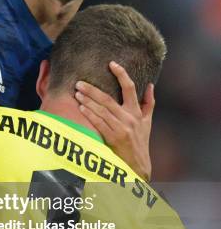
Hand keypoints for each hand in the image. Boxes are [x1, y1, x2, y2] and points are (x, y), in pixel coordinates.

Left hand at [74, 61, 153, 179]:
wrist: (138, 165)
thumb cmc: (141, 141)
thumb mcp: (148, 122)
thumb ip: (149, 103)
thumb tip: (150, 85)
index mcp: (137, 112)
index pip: (130, 88)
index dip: (121, 74)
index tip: (111, 63)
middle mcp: (129, 118)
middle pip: (108, 99)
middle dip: (92, 89)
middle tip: (79, 82)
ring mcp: (121, 128)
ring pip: (101, 110)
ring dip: (87, 101)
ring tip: (76, 93)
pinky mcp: (113, 138)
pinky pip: (99, 123)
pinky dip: (90, 114)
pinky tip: (81, 108)